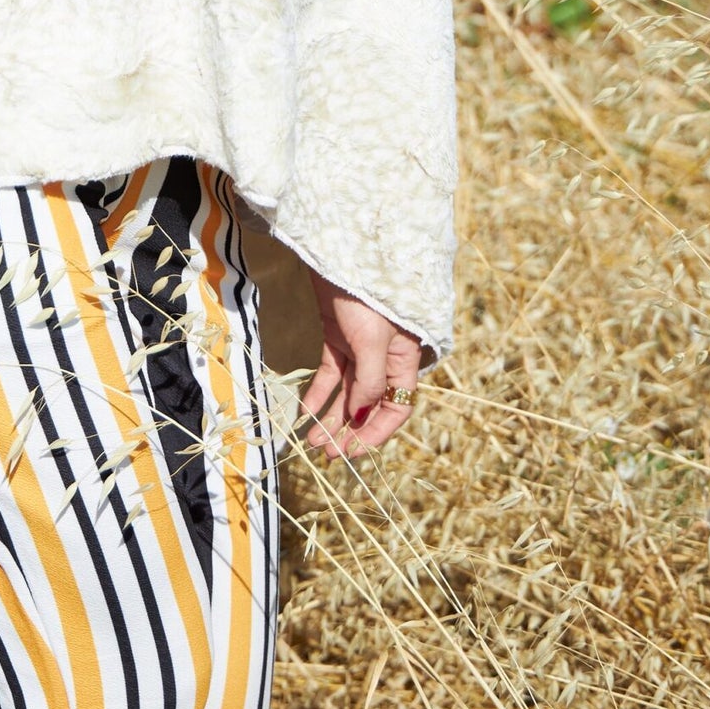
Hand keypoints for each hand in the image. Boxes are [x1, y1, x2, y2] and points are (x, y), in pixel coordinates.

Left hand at [299, 273, 421, 460]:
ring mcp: (359, 348)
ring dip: (331, 417)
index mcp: (404, 361)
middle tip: (327, 454)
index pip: (396, 407)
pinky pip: (329, 373)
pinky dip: (318, 393)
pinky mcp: (337, 336)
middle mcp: (384, 358)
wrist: (342, 254)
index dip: (376, 433)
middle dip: (349, 431)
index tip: (353, 453)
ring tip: (312, 441)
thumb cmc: (367, 296)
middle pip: (369, 405)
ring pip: (346, 393)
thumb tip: (362, 417)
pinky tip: (305, 412)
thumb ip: (370, 381)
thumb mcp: (373, 342)